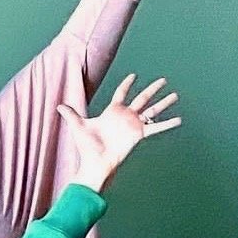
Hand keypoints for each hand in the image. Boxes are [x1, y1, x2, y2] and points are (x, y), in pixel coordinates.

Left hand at [58, 74, 180, 190]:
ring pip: (152, 110)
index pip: (121, 93)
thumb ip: (70, 114)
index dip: (127, 84)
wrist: (96, 162)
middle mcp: (125, 116)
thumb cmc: (87, 147)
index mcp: (112, 112)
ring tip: (175, 95)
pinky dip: (167, 124)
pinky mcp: (139, 134)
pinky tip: (179, 119)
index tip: (134, 75)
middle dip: (153, 89)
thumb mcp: (78, 126)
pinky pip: (156, 127)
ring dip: (164, 103)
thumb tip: (58, 106)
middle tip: (164, 80)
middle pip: (142, 98)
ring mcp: (134, 125)